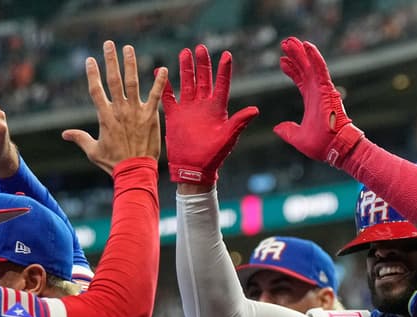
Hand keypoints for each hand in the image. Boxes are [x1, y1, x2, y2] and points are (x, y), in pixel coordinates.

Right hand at [62, 41, 166, 175]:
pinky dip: (160, 82)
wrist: (134, 171)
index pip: (95, 90)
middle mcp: (119, 110)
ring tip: (128, 48)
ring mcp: (135, 112)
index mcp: (104, 116)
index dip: (92, 74)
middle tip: (109, 44)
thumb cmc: (113, 162)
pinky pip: (156, 96)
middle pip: (113, 80)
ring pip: (132, 83)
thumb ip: (80, 138)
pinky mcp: (150, 116)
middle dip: (110, 60)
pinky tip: (163, 68)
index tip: (90, 60)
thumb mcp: (93, 151)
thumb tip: (64, 134)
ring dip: (130, 64)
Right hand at [162, 44, 257, 185]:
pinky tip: (160, 70)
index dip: (224, 70)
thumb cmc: (213, 155)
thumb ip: (239, 122)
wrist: (193, 169)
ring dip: (186, 69)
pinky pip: (168, 96)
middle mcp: (203, 105)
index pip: (222, 84)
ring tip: (184, 53)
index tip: (226, 54)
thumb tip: (255, 110)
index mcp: (217, 109)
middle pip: (203, 79)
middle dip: (202, 63)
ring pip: (187, 83)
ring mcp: (188, 109)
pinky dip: (165, 84)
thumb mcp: (228, 137)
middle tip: (200, 47)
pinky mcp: (174, 115)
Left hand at [273, 37, 363, 167]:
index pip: (300, 81)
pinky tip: (307, 45)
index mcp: (311, 101)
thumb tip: (277, 128)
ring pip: (311, 66)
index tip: (282, 61)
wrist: (334, 149)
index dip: (292, 70)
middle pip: (304, 69)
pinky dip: (314, 57)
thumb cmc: (320, 146)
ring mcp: (323, 90)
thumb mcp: (297, 138)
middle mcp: (317, 93)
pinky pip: (320, 69)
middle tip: (285, 43)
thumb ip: (287, 131)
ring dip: (301, 52)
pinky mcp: (327, 90)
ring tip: (291, 41)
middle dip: (295, 56)